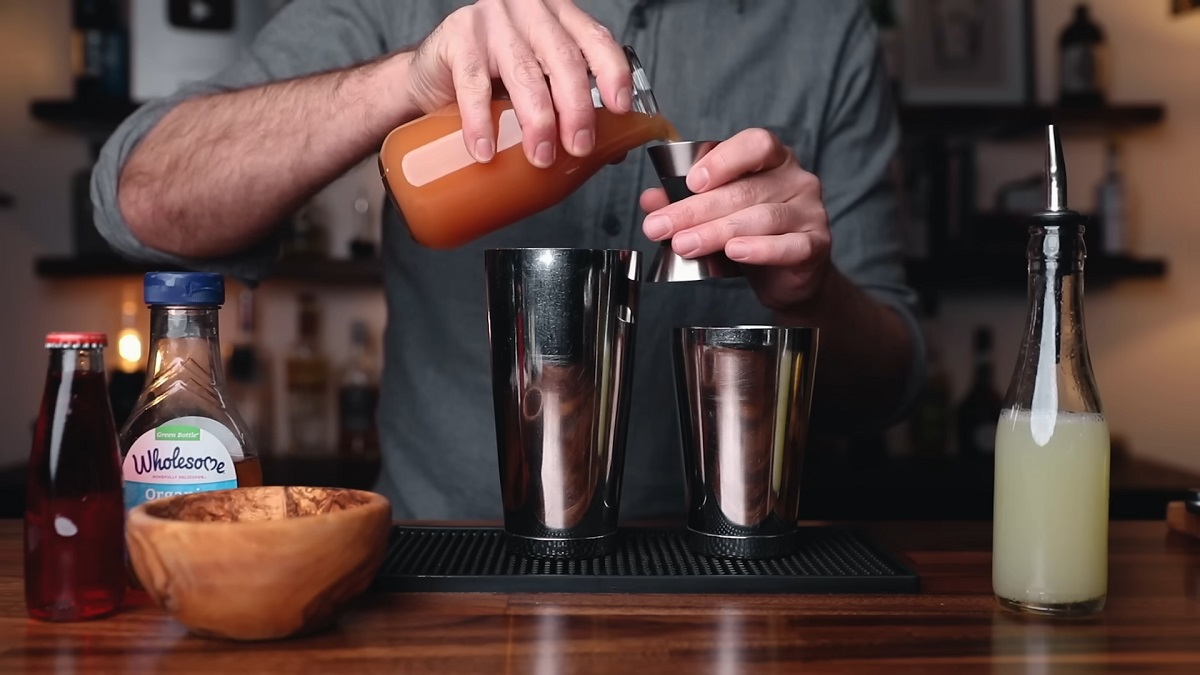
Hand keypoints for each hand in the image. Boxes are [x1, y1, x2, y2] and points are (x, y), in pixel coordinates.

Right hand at [404, 0, 631, 167]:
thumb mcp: (539, 85)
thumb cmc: (493, 78)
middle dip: (576, 108)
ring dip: (537, 120)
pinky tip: (486, 150)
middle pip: (563, 58)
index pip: (595, 39)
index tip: (619, 108)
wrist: (435, 75)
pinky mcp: (457, 39)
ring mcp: (492, 21)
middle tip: (578, 146)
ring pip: (524, 72)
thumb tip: (611, 151)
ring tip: (540, 156)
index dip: (612, 73)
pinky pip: (473, 85)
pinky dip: (480, 123)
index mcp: (558, 19)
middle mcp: (529, 12)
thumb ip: (570, 107)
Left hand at [639, 129, 832, 312]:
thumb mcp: (717, 213)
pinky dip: (760, 249)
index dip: (723, 160)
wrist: (789, 276)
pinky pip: (789, 245)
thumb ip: (685, 202)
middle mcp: (796, 179)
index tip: (691, 182)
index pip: (755, 144)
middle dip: (696, 210)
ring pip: (762, 218)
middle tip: (661, 227)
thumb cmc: (752, 234)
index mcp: (773, 160)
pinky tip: (735, 252)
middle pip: (745, 190)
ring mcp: (810, 212)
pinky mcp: (816, 245)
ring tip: (684, 245)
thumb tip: (649, 199)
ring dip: (717, 232)